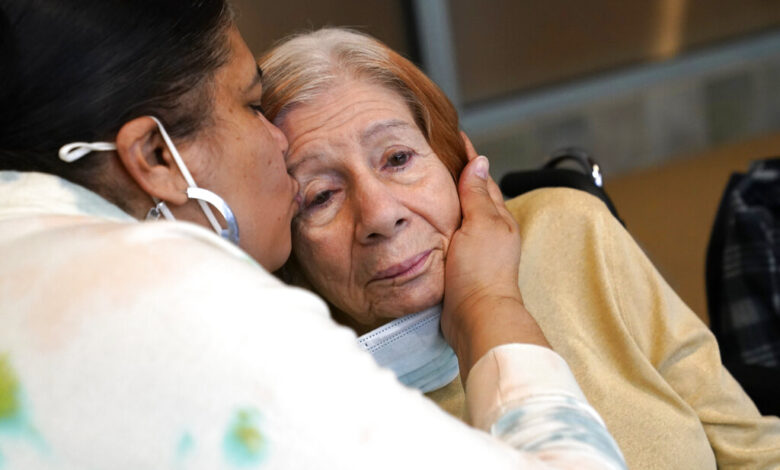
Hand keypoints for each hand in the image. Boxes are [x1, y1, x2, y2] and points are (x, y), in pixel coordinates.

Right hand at [441, 134, 548, 379]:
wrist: (477, 318)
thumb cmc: (482, 272)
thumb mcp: (480, 225)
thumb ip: (477, 195)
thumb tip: (480, 162)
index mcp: (497, 217)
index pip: (482, 179)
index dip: (469, 158)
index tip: (456, 138)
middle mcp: (488, 232)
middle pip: (472, 196)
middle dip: (457, 177)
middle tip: (435, 157)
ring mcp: (474, 251)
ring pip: (459, 217)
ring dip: (446, 201)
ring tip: (425, 185)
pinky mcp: (460, 267)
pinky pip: (448, 237)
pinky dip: (438, 226)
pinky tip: (424, 225)